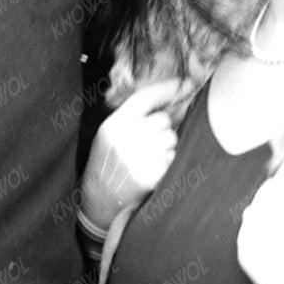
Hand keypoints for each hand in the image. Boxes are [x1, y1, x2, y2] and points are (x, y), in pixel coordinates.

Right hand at [80, 78, 184, 228]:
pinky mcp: (152, 174)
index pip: (144, 97)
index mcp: (113, 126)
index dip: (166, 88)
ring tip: (149, 156)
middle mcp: (127, 138)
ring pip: (171, 138)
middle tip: (150, 141)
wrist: (100, 200)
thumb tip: (167, 102)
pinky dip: (167, 162)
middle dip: (162, 128)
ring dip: (166, 145)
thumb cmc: (106, 164)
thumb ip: (131, 117)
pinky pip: (172, 157)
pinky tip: (152, 169)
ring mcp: (140, 157)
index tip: (182, 84)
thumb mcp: (108, 136)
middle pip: (163, 119)